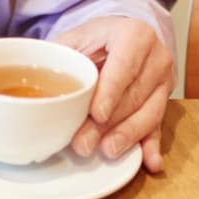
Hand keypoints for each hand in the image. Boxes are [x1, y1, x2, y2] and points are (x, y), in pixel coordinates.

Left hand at [55, 16, 173, 172]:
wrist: (124, 38)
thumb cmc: (96, 39)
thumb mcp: (76, 37)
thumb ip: (61, 55)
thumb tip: (34, 76)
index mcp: (135, 34)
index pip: (125, 65)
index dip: (111, 91)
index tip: (97, 114)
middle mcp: (156, 57)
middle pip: (134, 95)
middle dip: (109, 123)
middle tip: (83, 143)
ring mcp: (164, 82)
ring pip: (149, 113)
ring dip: (127, 136)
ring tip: (107, 151)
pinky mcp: (164, 102)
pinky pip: (159, 126)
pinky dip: (153, 146)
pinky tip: (151, 163)